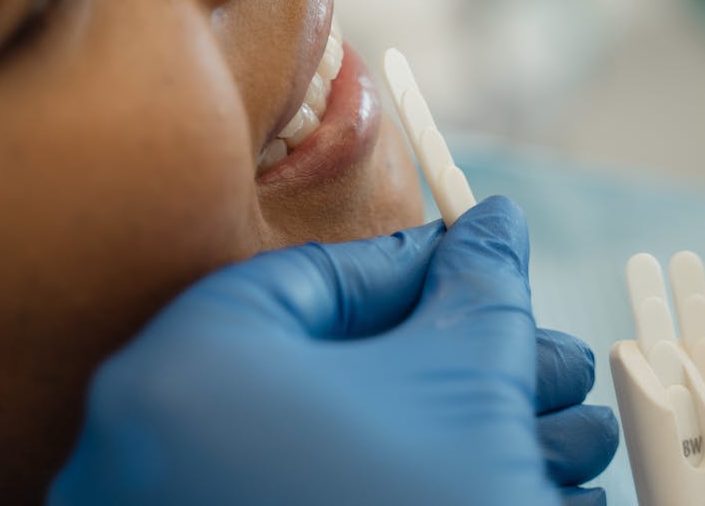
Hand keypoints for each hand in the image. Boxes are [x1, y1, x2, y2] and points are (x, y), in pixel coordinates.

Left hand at [48, 196, 617, 504]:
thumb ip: (476, 292)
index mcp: (182, 374)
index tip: (475, 264)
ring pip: (329, 452)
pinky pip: (308, 504)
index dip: (411, 267)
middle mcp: (143, 453)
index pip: (307, 279)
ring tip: (561, 442)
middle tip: (539, 364)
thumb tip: (494, 226)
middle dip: (460, 366)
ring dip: (451, 435)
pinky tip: (507, 491)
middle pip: (328, 372)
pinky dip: (394, 489)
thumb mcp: (463, 394)